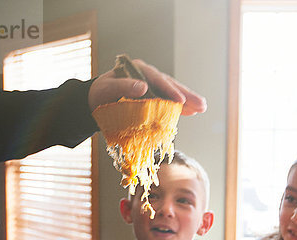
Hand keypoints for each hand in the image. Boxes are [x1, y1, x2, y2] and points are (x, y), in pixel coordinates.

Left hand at [87, 58, 206, 115]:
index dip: (170, 90)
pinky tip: (191, 112)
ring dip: (188, 101)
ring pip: (172, 93)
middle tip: (201, 105)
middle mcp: (148, 77)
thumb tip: (143, 88)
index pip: (157, 79)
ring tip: (202, 107)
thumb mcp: (108, 88)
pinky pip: (168, 101)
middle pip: (170, 85)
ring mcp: (152, 87)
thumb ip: (124, 86)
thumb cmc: (100, 93)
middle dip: (186, 95)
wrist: (94, 99)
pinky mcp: (153, 98)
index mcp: (139, 70)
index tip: (180, 100)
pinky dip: (179, 107)